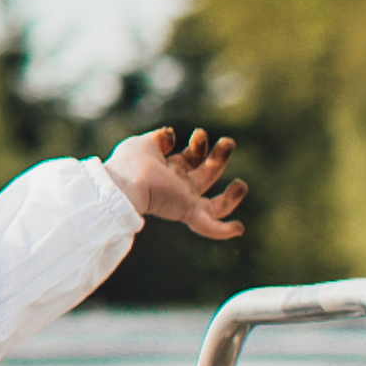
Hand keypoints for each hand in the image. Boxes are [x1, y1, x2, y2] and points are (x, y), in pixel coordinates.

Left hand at [108, 125, 247, 236]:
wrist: (124, 183)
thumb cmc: (130, 164)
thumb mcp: (146, 144)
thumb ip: (161, 139)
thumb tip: (170, 134)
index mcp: (168, 171)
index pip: (191, 159)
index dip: (199, 146)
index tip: (200, 134)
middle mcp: (178, 188)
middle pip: (206, 177)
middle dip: (219, 159)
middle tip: (229, 142)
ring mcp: (185, 202)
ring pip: (215, 206)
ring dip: (231, 197)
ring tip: (242, 185)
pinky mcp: (188, 213)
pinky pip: (210, 227)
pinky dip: (224, 231)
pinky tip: (239, 228)